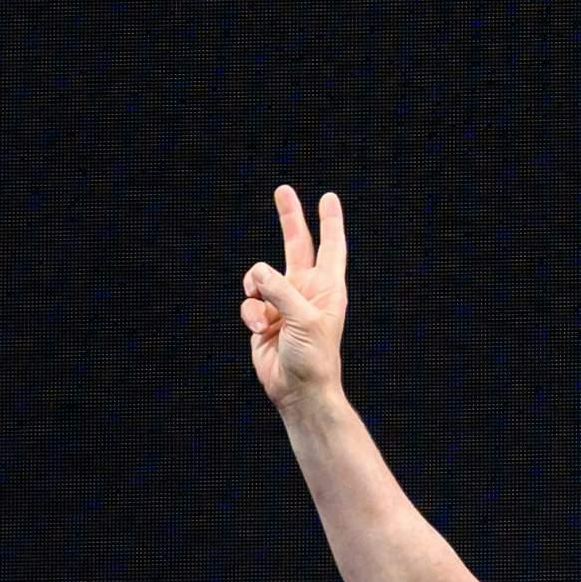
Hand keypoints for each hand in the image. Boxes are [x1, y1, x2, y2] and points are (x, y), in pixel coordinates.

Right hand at [238, 180, 352, 416]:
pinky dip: (250, 312)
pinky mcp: (263, 318)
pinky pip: (249, 302)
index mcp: (326, 288)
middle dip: (289, 218)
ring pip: (261, 276)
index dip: (330, 222)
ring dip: (257, 288)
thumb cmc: (314, 357)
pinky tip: (259, 329)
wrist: (298, 391)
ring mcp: (283, 303)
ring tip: (265, 314)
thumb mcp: (304, 319)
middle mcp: (305, 290)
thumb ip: (281, 290)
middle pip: (296, 244)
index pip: (331, 246)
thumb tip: (258, 272)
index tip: (329, 197)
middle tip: (283, 190)